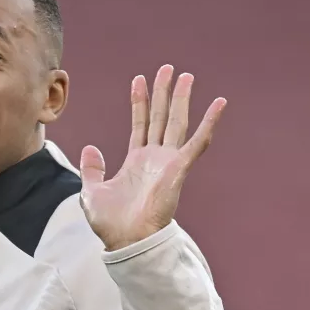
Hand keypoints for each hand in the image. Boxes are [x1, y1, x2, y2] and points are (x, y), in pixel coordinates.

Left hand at [79, 64, 226, 250]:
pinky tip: (219, 103)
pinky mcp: (179, 168)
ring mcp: (168, 162)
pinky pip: (198, 141)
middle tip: (168, 68)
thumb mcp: (92, 191)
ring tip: (186, 75)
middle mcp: (155, 158)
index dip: (140, 102)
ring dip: (182, 99)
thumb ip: (92, 168)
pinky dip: (209, 122)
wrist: (126, 240)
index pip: (140, 124)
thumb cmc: (111, 224)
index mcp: (136, 161)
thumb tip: (90, 149)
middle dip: (163, 92)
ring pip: (177, 123)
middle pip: (161, 117)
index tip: (139, 79)